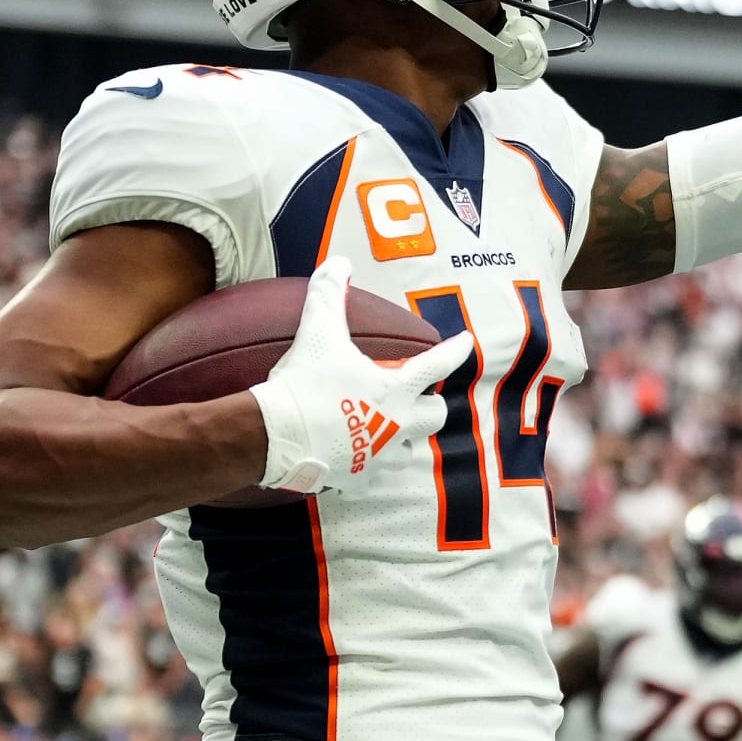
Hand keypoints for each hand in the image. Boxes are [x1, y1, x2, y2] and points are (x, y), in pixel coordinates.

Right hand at [248, 255, 472, 493]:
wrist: (274, 435)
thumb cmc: (303, 384)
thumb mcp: (317, 333)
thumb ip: (329, 295)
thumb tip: (339, 262)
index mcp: (396, 389)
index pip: (438, 365)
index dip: (456, 350)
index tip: (467, 342)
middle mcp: (397, 423)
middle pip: (435, 416)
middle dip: (430, 404)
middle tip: (416, 395)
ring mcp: (380, 455)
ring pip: (408, 449)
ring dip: (403, 436)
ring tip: (388, 426)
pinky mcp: (358, 478)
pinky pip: (374, 474)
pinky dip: (369, 464)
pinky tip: (356, 454)